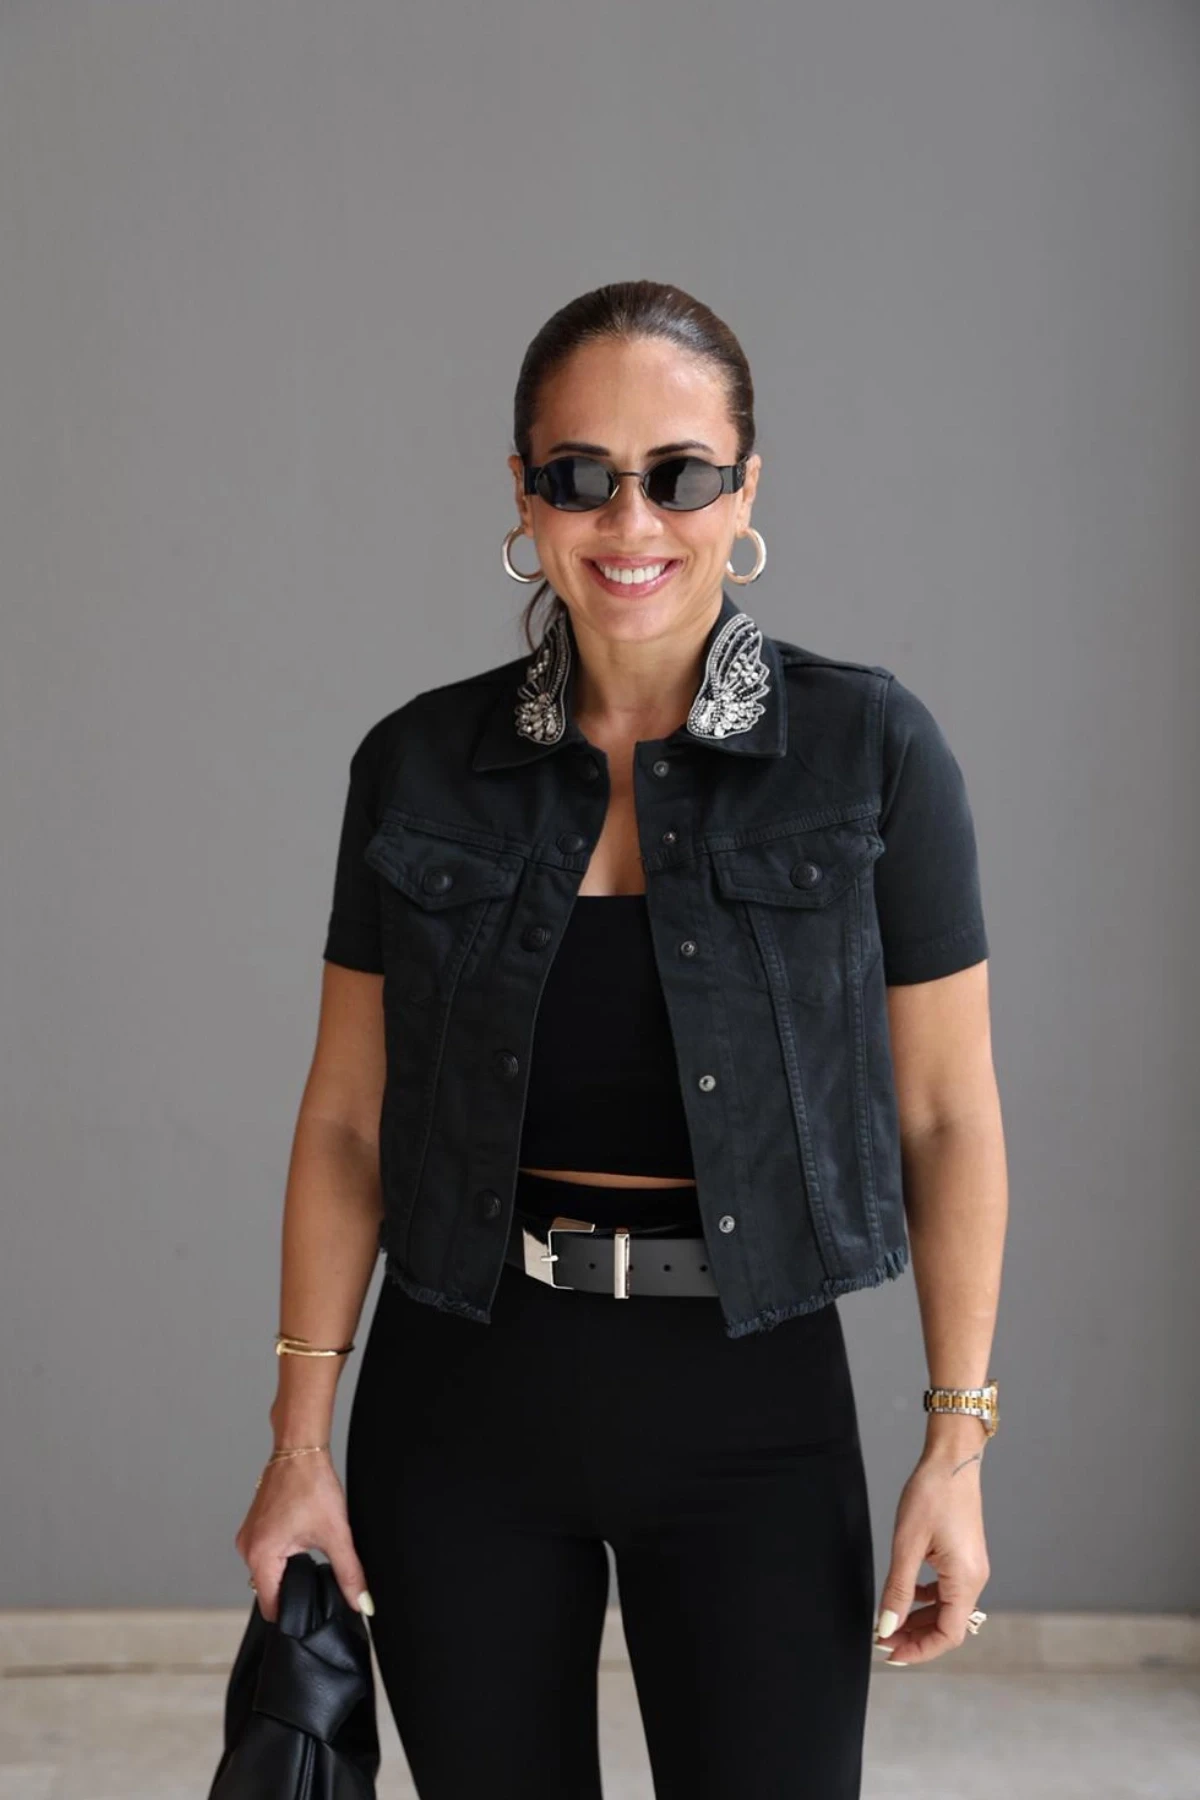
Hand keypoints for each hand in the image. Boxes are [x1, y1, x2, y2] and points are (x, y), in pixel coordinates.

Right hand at [233, 1448, 373, 1623]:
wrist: (300, 1449)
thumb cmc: (312, 1484)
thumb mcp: (335, 1533)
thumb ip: (349, 1573)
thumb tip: (363, 1603)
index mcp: (261, 1555)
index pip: (272, 1606)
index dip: (294, 1613)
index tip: (314, 1611)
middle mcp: (247, 1549)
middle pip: (268, 1591)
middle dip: (293, 1594)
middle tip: (319, 1586)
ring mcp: (248, 1537)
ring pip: (267, 1574)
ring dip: (288, 1574)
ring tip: (312, 1564)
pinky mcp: (254, 1528)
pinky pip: (266, 1557)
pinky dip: (283, 1559)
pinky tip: (302, 1549)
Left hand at [872, 1442, 989, 1666]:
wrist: (952, 1459)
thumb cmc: (932, 1494)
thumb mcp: (908, 1544)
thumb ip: (898, 1589)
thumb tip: (888, 1625)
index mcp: (966, 1580)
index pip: (948, 1635)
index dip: (919, 1649)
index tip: (890, 1652)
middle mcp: (975, 1579)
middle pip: (948, 1626)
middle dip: (915, 1637)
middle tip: (883, 1640)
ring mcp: (971, 1568)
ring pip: (947, 1609)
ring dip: (920, 1619)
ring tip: (890, 1621)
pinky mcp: (965, 1557)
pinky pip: (948, 1591)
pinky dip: (927, 1600)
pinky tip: (908, 1593)